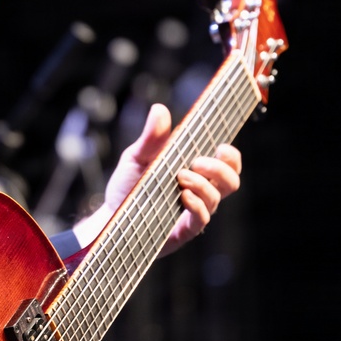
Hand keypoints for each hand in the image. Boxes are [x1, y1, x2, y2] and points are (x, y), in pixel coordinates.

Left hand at [73, 104, 241, 254]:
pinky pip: (202, 219)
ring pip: (217, 198)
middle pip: (231, 180)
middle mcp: (199, 191)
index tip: (220, 147)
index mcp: (195, 171)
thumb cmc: (128, 187)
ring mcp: (193, 211)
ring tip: (180, 177)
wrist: (109, 216)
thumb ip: (151, 138)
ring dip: (203, 184)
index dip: (231, 155)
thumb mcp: (136, 158)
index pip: (227, 163)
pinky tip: (183, 196)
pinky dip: (196, 205)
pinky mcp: (183, 230)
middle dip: (220, 168)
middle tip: (197, 162)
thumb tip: (160, 109)